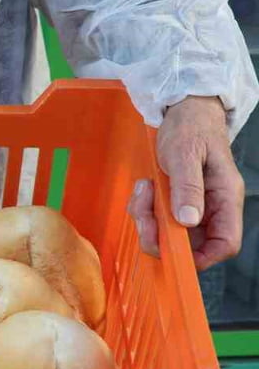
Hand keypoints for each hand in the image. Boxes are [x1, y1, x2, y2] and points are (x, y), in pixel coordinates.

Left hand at [127, 96, 243, 270]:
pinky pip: (156, 218)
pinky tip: (144, 187)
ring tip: (144, 189)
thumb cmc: (191, 127)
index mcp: (225, 198)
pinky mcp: (174, 201)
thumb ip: (188, 187)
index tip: (171, 252)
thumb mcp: (186, 154)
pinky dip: (143, 208)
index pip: (225, 243)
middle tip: (143, 211)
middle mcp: (211, 207)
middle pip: (189, 244)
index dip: (202, 258)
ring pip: (167, 233)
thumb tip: (188, 220)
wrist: (183, 111)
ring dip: (147, 218)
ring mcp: (192, 206)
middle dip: (159, 235)